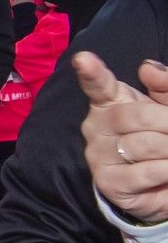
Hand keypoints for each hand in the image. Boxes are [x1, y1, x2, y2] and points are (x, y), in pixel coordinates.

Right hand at [72, 52, 167, 224]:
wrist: (164, 183)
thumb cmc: (165, 137)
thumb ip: (165, 85)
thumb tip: (147, 68)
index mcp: (111, 102)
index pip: (98, 84)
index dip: (91, 72)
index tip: (83, 59)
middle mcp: (96, 126)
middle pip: (133, 116)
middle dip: (167, 123)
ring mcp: (98, 155)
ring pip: (141, 145)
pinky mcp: (108, 182)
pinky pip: (144, 172)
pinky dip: (166, 170)